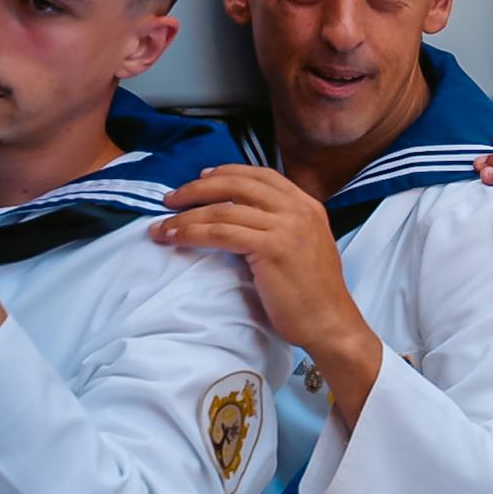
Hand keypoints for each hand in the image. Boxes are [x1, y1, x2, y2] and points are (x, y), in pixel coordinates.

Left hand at [153, 166, 373, 359]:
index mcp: (308, 206)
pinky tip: (175, 238)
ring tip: (162, 227)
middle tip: (171, 199)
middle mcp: (299, 210)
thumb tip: (245, 218)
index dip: (227, 172)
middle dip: (198, 188)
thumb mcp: (306, 245)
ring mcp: (286, 228)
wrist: (330, 321)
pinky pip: (222, 233)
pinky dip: (192, 233)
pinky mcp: (272, 249)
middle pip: (239, 184)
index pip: (262, 175)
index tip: (201, 178)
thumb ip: (284, 226)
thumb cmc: (314, 293)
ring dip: (185, 216)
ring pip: (224, 209)